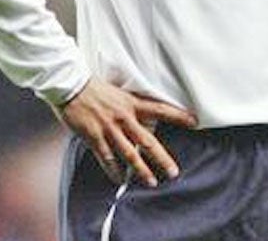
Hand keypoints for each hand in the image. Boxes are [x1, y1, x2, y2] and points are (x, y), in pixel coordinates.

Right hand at [57, 78, 197, 186]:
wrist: (72, 85)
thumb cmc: (96, 89)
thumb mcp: (121, 94)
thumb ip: (133, 107)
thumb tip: (146, 120)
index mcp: (133, 103)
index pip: (161, 109)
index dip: (178, 116)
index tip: (194, 122)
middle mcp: (124, 117)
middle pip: (148, 141)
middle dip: (162, 158)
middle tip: (174, 172)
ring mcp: (109, 128)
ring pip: (129, 154)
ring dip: (141, 170)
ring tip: (152, 182)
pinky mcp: (94, 136)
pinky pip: (106, 158)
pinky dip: (113, 170)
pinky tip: (119, 180)